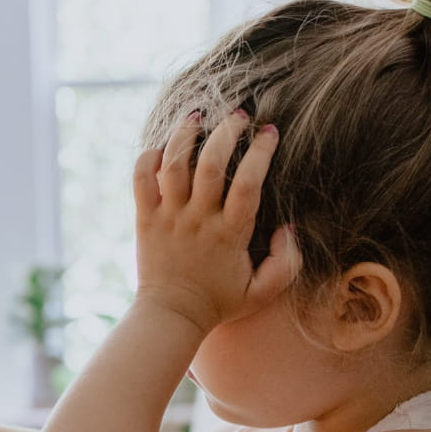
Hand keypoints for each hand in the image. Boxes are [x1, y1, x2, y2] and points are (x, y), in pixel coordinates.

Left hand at [131, 109, 298, 333]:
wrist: (171, 316)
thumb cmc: (219, 302)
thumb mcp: (263, 291)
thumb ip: (287, 263)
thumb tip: (290, 229)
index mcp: (230, 234)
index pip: (248, 183)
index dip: (261, 152)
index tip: (269, 132)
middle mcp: (198, 220)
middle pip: (210, 164)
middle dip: (226, 131)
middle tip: (239, 115)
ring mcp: (169, 217)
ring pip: (173, 164)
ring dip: (185, 135)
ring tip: (198, 116)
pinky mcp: (145, 218)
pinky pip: (140, 178)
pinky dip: (148, 157)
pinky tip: (162, 147)